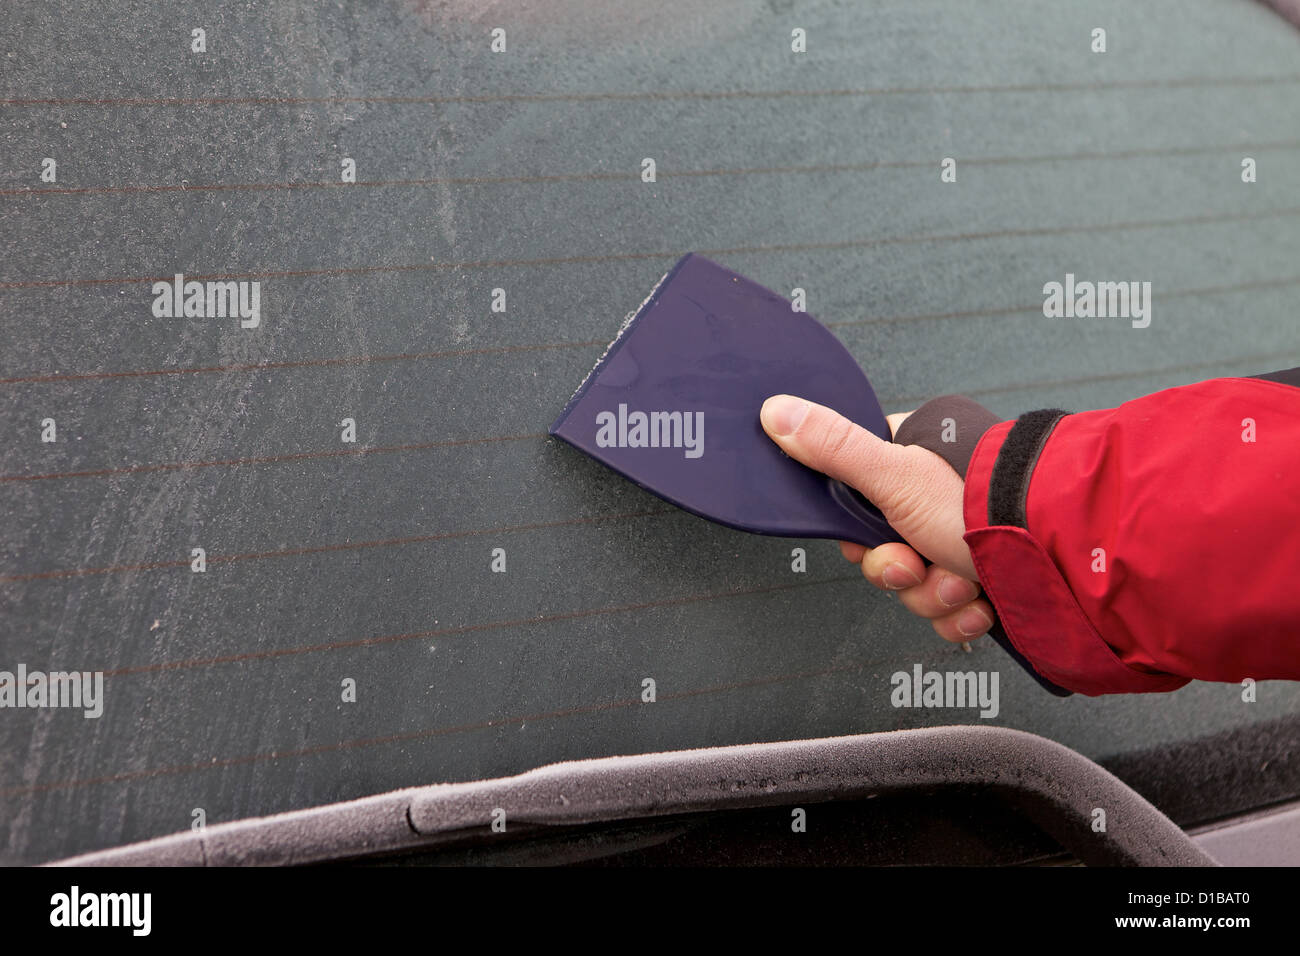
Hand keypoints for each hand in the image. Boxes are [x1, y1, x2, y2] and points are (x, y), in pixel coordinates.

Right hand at [759, 394, 995, 642]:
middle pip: (885, 550)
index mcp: (915, 460)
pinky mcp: (987, 578)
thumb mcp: (895, 474)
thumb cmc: (986, 503)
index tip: (867, 537)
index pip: (858, 498)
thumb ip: (832, 447)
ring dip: (934, 594)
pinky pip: (951, 609)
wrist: (1061, 558)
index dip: (857, 531)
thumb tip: (776, 410)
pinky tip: (979, 602)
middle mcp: (938, 498)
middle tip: (916, 563)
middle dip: (900, 570)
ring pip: (917, 585)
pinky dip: (962, 613)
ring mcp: (964, 540)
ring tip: (959, 580)